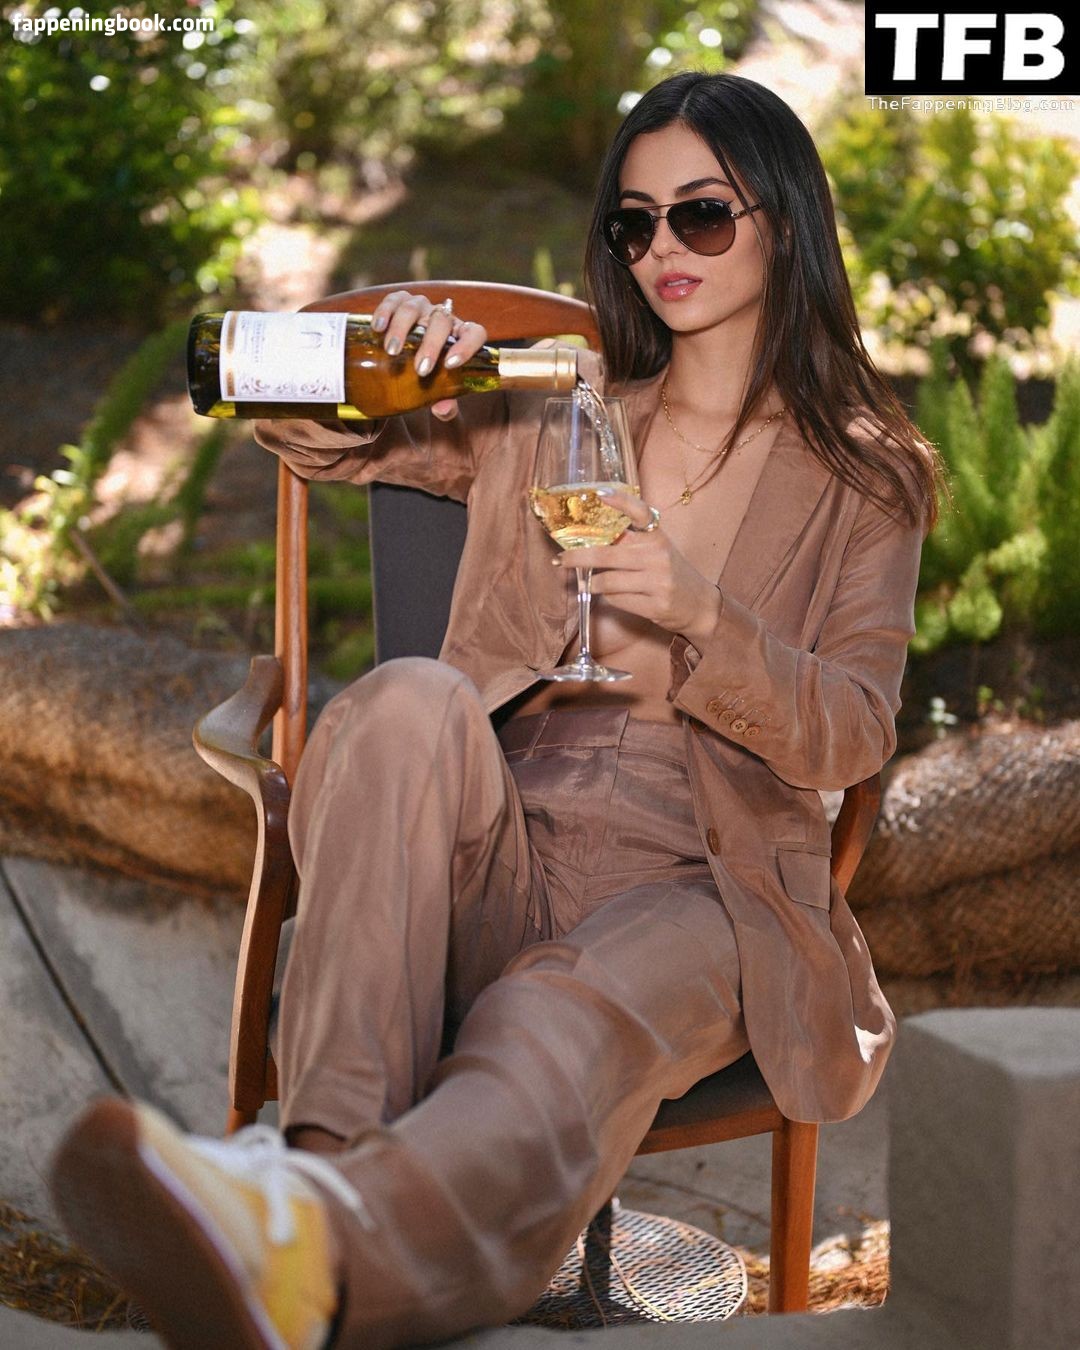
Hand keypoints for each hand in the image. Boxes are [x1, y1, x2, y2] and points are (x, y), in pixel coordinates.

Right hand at [369, 290, 488, 420]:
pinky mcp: (399, 301)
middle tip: (420, 369)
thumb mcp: (438, 390)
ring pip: (414, 309)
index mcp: (460, 335)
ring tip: (393, 351)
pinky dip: (385, 312)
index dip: (467, 346)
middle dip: (431, 345)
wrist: (405, 355)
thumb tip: (442, 409)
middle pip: (441, 322)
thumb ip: (445, 404)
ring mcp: (421, 306)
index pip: (475, 333)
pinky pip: (393, 300)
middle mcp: (442, 317)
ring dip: (403, 329)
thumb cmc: (428, 374)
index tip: (450, 364)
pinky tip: (378, 328)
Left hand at [554, 489, 721, 650]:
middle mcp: (658, 556)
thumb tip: (589, 540)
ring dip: (592, 583)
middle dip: (577, 557)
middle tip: (560, 560)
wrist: (699, 605)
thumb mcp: (657, 551)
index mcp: (657, 537)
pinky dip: (608, 598)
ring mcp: (658, 581)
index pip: (640, 513)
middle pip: (606, 554)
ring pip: (607, 581)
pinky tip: (611, 596)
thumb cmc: (671, 573)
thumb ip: (632, 542)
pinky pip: (617, 600)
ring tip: (589, 582)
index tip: (599, 494)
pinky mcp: (655, 605)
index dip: (620, 502)